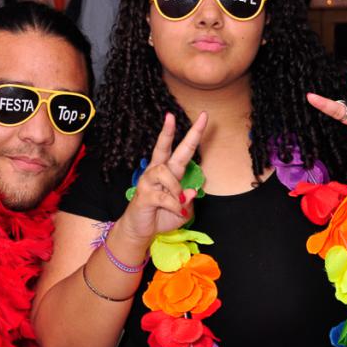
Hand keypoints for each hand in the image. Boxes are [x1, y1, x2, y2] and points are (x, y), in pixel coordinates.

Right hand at [118, 111, 207, 243]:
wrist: (141, 230)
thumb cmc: (162, 216)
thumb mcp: (183, 210)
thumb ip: (189, 201)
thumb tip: (192, 191)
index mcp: (170, 171)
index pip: (183, 149)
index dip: (193, 133)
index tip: (204, 116)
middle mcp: (157, 172)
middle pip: (163, 148)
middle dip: (168, 131)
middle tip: (171, 115)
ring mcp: (148, 181)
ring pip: (165, 172)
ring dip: (176, 188)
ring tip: (180, 200)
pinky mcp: (144, 195)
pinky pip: (164, 196)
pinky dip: (174, 205)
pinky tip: (177, 210)